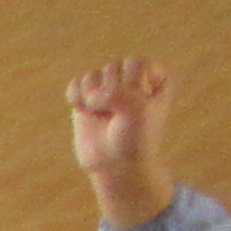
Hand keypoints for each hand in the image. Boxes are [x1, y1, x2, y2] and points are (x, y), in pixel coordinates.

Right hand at [65, 55, 174, 223]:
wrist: (117, 166)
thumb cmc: (135, 139)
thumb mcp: (137, 111)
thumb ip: (116, 93)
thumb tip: (88, 96)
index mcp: (155, 75)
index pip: (136, 64)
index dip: (132, 86)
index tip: (139, 108)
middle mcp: (132, 77)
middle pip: (112, 67)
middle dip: (111, 93)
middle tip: (118, 116)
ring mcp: (108, 86)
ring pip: (92, 75)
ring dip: (92, 97)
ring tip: (100, 115)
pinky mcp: (87, 97)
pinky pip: (76, 84)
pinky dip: (76, 98)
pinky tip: (83, 111)